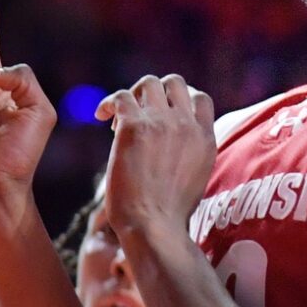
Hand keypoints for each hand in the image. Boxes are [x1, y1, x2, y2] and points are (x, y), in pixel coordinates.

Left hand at [97, 75, 215, 239]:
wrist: (154, 224)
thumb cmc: (169, 212)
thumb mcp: (196, 177)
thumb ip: (191, 153)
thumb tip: (176, 147)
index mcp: (206, 137)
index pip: (200, 98)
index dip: (178, 99)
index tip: (162, 113)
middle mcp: (187, 124)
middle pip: (174, 83)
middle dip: (154, 92)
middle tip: (138, 113)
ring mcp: (161, 122)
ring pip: (147, 83)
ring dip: (132, 95)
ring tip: (119, 118)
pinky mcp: (134, 126)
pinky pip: (119, 96)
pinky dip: (108, 103)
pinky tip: (100, 116)